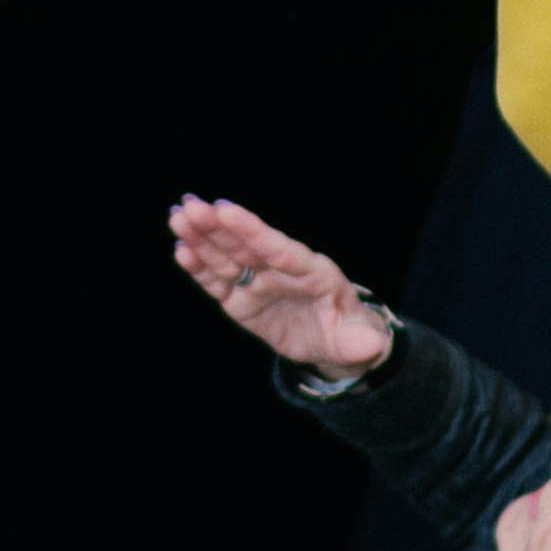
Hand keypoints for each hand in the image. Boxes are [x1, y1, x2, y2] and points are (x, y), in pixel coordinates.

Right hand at [167, 195, 394, 381]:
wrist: (332, 341)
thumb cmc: (349, 333)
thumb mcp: (359, 340)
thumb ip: (361, 340)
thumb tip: (373, 344)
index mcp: (311, 272)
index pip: (279, 248)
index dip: (252, 229)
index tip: (226, 209)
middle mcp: (280, 271)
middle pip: (246, 245)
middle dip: (217, 226)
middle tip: (189, 205)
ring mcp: (258, 284)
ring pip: (226, 258)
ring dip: (201, 239)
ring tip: (177, 217)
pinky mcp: (241, 301)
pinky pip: (218, 282)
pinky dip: (199, 268)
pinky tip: (181, 251)